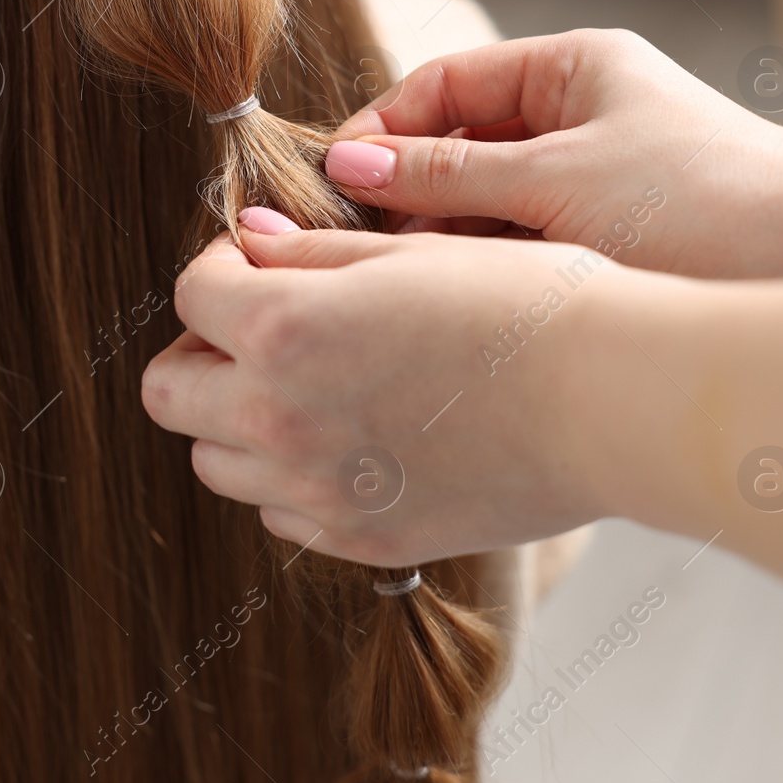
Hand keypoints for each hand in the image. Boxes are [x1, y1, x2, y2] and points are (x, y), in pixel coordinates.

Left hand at [141, 222, 628, 566]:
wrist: (611, 400)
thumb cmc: (523, 307)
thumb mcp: (408, 253)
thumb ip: (308, 254)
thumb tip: (247, 241)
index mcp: (284, 331)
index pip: (190, 293)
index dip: (222, 266)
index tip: (261, 261)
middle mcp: (280, 421)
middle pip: (171, 392)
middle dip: (204, 350)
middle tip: (260, 327)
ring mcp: (319, 493)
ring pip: (217, 462)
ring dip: (238, 417)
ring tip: (309, 383)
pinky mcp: (365, 541)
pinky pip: (282, 514)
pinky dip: (291, 478)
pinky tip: (351, 438)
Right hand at [325, 29, 782, 277]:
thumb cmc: (695, 202)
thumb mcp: (553, 180)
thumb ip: (446, 173)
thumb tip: (349, 162)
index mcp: (571, 69)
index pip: (445, 84)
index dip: (383, 127)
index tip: (334, 177)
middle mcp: (576, 116)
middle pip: (457, 143)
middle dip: (404, 188)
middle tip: (349, 239)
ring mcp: (588, 178)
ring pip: (483, 199)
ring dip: (439, 233)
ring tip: (392, 275)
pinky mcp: (599, 238)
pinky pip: (517, 241)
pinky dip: (481, 264)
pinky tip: (448, 296)